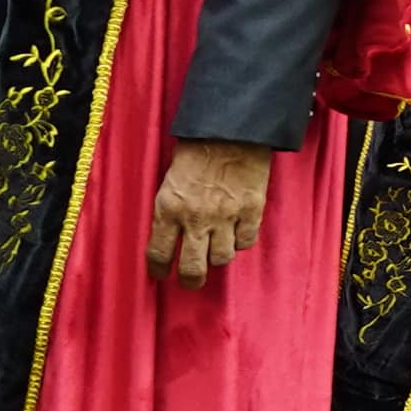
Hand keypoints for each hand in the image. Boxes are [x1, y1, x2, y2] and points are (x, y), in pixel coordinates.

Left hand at [150, 140, 270, 282]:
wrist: (232, 129)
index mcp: (169, 208)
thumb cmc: (197, 150)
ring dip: (218, 256)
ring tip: (217, 248)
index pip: (159, 254)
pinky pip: (246, 242)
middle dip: (191, 280)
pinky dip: (241, 241)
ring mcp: (226, 216)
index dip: (159, 270)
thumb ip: (170, 210)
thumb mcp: (170, 180)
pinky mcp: (251, 211)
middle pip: (192, 268)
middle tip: (192, 281)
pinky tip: (237, 232)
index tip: (161, 273)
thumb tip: (172, 238)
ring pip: (222, 258)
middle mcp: (196, 218)